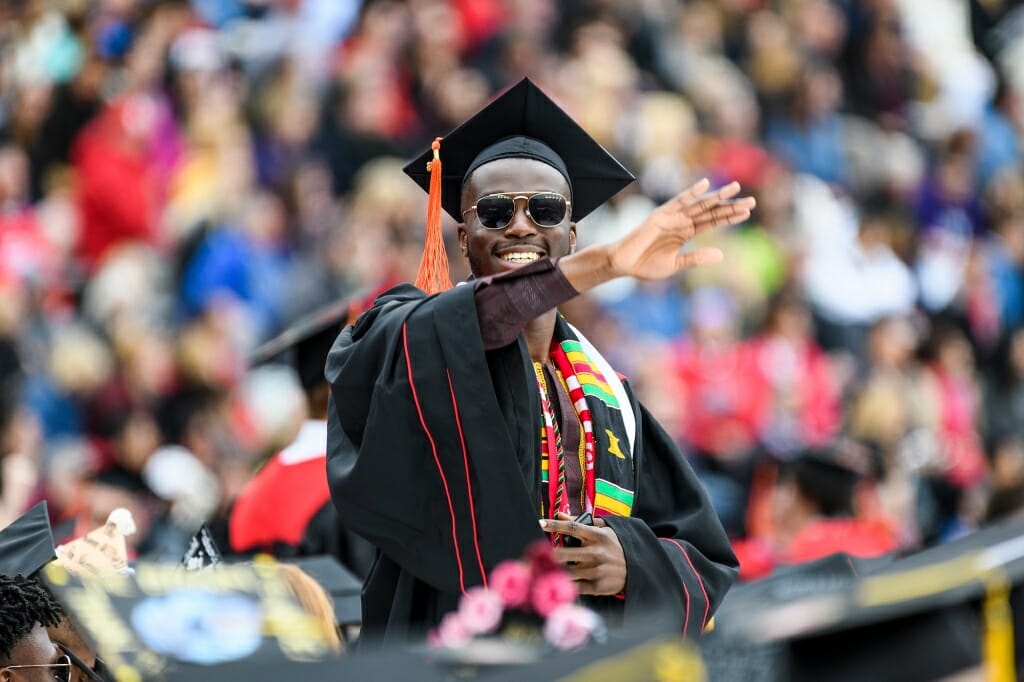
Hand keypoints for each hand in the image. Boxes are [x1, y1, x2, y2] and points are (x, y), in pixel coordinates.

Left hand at [540, 512, 626, 595]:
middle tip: (534, 554)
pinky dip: (564, 584)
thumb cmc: (614, 546)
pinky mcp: (597, 586)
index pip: (572, 528)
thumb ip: (580, 522)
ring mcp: (596, 571)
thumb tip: (559, 514)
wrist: (636, 568)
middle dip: (547, 554)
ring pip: (566, 572)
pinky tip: (556, 582)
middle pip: (563, 553)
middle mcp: (596, 553)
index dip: (555, 525)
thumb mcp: (603, 530)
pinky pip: (574, 586)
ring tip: (542, 569)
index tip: (540, 523)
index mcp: (597, 536)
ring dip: (553, 571)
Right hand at [607, 178, 754, 280]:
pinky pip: (678, 202)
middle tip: (752, 201)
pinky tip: (705, 185)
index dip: (730, 216)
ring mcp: (673, 217)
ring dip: (717, 197)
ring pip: (700, 204)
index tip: (748, 212)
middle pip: (711, 211)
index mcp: (686, 233)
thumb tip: (722, 255)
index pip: (713, 222)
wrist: (623, 263)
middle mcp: (682, 222)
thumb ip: (697, 259)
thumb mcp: (676, 265)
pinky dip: (690, 193)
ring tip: (736, 188)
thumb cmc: (645, 265)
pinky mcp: (661, 215)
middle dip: (731, 206)